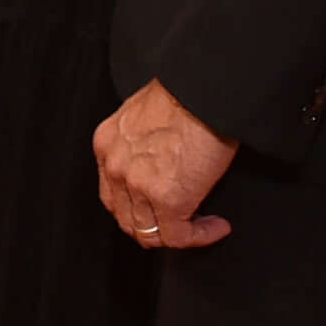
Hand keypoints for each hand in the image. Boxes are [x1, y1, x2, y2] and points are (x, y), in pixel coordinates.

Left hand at [94, 80, 236, 249]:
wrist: (203, 88)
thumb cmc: (186, 91)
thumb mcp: (144, 113)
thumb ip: (141, 139)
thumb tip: (160, 157)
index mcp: (107, 144)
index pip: (113, 194)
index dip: (137, 208)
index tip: (160, 208)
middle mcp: (115, 167)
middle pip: (126, 218)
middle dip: (154, 226)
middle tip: (182, 224)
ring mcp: (138, 185)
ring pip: (149, 233)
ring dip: (178, 234)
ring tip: (202, 226)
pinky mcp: (168, 199)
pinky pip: (179, 236)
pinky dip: (200, 237)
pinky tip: (218, 227)